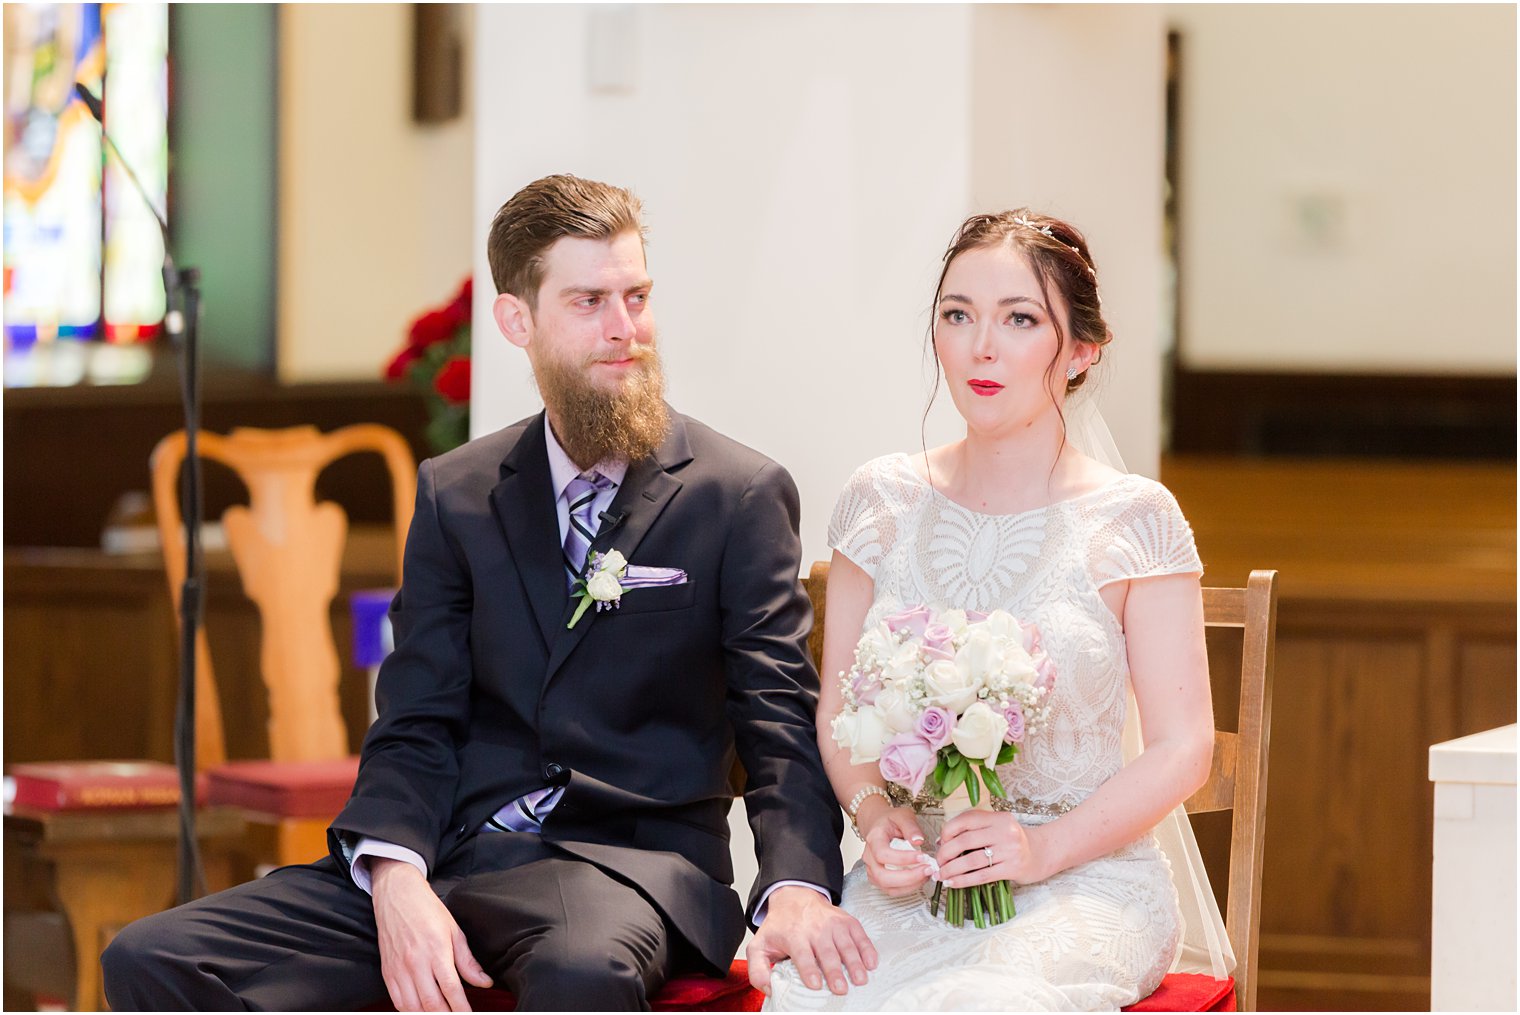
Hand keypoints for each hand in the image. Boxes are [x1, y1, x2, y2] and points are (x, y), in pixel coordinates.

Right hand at [371, 857, 492, 1010]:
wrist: (396, 895)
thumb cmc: (426, 909)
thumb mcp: (453, 930)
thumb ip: (467, 960)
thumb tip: (483, 981)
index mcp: (436, 950)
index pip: (451, 989)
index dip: (461, 1008)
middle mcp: (415, 962)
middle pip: (432, 1003)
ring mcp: (399, 969)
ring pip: (413, 1007)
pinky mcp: (387, 972)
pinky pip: (397, 1001)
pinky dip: (409, 1011)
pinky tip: (421, 1012)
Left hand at [746, 886, 876, 996]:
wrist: (794, 896)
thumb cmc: (779, 926)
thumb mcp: (760, 945)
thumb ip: (758, 970)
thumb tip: (769, 988)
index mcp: (794, 935)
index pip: (802, 954)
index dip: (809, 969)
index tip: (815, 984)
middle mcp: (815, 928)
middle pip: (827, 952)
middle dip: (834, 971)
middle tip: (841, 988)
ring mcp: (833, 923)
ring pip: (846, 944)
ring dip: (854, 963)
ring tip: (860, 980)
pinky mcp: (846, 921)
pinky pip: (859, 934)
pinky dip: (867, 948)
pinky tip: (871, 963)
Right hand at [860, 804, 934, 896]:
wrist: (878, 824)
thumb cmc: (889, 821)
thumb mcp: (902, 816)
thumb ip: (911, 827)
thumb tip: (918, 840)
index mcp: (874, 839)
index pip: (883, 854)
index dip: (903, 859)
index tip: (922, 857)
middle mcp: (869, 856)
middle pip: (883, 876)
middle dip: (909, 877)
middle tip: (927, 870)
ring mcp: (872, 869)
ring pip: (888, 887)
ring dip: (910, 885)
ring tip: (926, 874)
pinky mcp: (878, 878)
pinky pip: (892, 890)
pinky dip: (908, 888)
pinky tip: (919, 879)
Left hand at [935, 810, 1050, 887]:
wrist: (1042, 854)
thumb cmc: (1013, 841)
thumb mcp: (997, 828)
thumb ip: (974, 830)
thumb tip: (941, 842)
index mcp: (998, 817)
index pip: (966, 819)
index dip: (948, 831)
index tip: (940, 842)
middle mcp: (1005, 831)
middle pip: (965, 840)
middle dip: (946, 853)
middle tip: (938, 862)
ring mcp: (1010, 850)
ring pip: (971, 860)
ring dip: (951, 869)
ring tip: (941, 875)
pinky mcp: (1012, 868)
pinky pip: (982, 876)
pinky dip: (964, 880)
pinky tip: (953, 883)